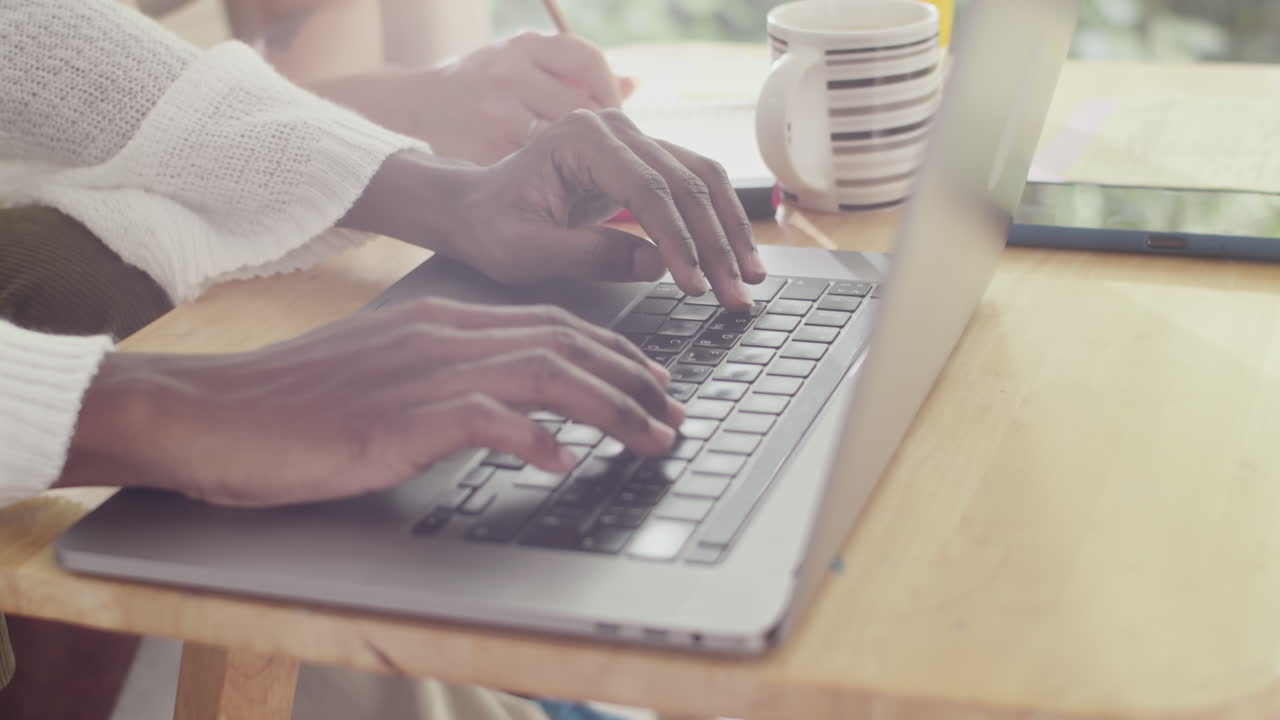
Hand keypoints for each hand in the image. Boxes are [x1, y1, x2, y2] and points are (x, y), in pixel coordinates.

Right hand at [61, 299, 681, 506]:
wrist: (215, 413)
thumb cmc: (296, 401)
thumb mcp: (386, 372)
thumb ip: (447, 376)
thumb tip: (508, 405)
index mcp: (444, 320)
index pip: (553, 323)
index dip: (614, 351)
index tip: (652, 382)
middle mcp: (445, 335)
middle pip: (566, 341)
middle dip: (634, 378)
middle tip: (676, 413)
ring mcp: (424, 372)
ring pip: (546, 372)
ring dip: (611, 406)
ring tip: (652, 437)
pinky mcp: (398, 417)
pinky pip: (485, 418)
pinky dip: (533, 437)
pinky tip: (563, 461)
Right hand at [388, 32, 634, 164]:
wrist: (416, 108)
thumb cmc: (483, 87)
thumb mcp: (525, 63)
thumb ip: (577, 75)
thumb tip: (635, 84)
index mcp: (523, 46)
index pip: (587, 61)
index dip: (611, 91)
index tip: (617, 117)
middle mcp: (508, 73)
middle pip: (582, 107)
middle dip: (604, 136)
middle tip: (616, 157)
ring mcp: (495, 114)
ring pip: (564, 143)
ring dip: (587, 162)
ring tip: (595, 174)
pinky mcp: (485, 153)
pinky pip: (540, 172)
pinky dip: (561, 181)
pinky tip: (567, 188)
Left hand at [440, 110, 768, 310]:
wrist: (473, 207)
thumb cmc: (491, 227)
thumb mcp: (528, 252)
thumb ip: (590, 256)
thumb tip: (659, 264)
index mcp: (580, 139)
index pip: (647, 189)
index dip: (678, 241)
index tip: (696, 286)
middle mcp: (615, 128)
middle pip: (686, 182)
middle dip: (716, 244)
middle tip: (735, 295)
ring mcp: (634, 140)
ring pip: (702, 179)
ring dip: (729, 232)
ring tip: (749, 280)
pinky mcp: (645, 161)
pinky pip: (694, 186)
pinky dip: (719, 223)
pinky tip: (735, 259)